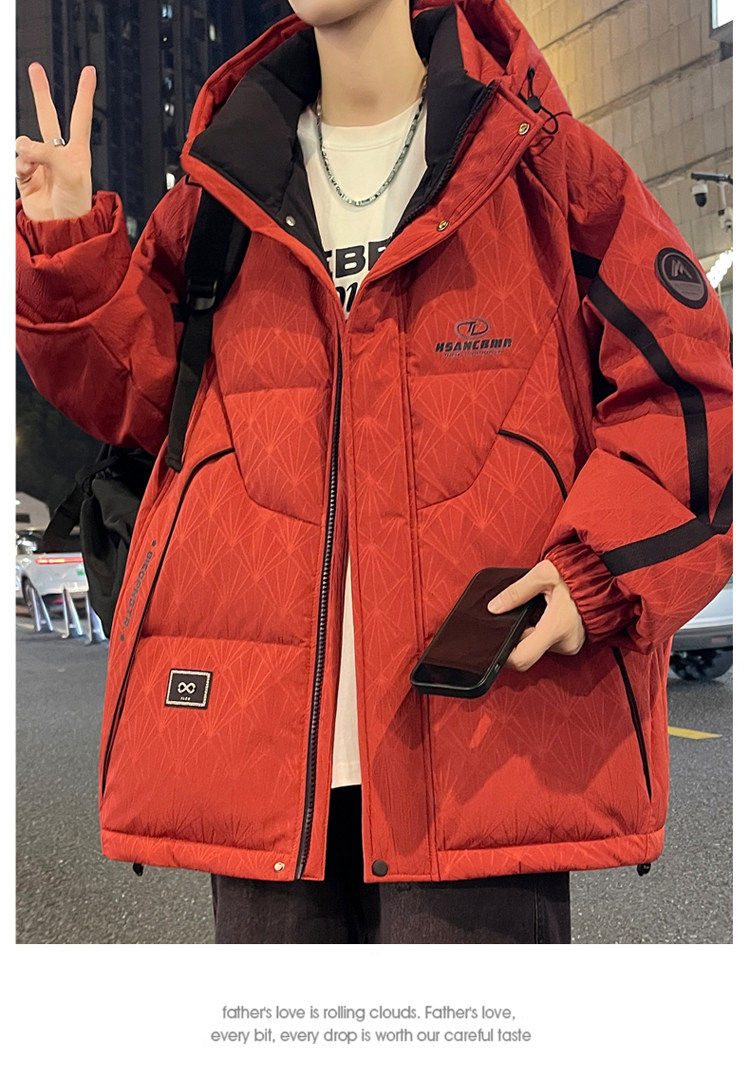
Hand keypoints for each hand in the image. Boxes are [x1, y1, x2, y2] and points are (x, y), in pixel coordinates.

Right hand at [15, 63, 95, 220]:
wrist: (62, 230)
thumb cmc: (75, 205)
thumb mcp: (70, 173)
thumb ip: (48, 152)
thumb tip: (23, 145)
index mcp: (77, 151)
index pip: (80, 116)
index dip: (83, 93)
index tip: (89, 72)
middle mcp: (58, 154)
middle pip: (47, 116)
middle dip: (40, 92)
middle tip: (35, 68)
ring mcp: (40, 164)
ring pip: (25, 142)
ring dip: (27, 153)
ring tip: (36, 168)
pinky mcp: (25, 176)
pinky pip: (17, 160)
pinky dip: (21, 166)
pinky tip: (29, 176)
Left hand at [487, 560, 585, 671]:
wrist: (604, 577)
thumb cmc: (577, 574)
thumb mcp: (543, 574)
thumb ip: (516, 591)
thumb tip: (494, 607)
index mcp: (557, 628)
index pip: (523, 658)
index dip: (505, 655)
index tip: (497, 642)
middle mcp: (564, 643)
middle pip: (527, 651)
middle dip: (518, 635)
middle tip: (521, 613)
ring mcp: (570, 645)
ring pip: (537, 646)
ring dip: (530, 632)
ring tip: (536, 610)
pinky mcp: (572, 644)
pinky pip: (547, 643)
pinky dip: (540, 631)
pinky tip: (544, 615)